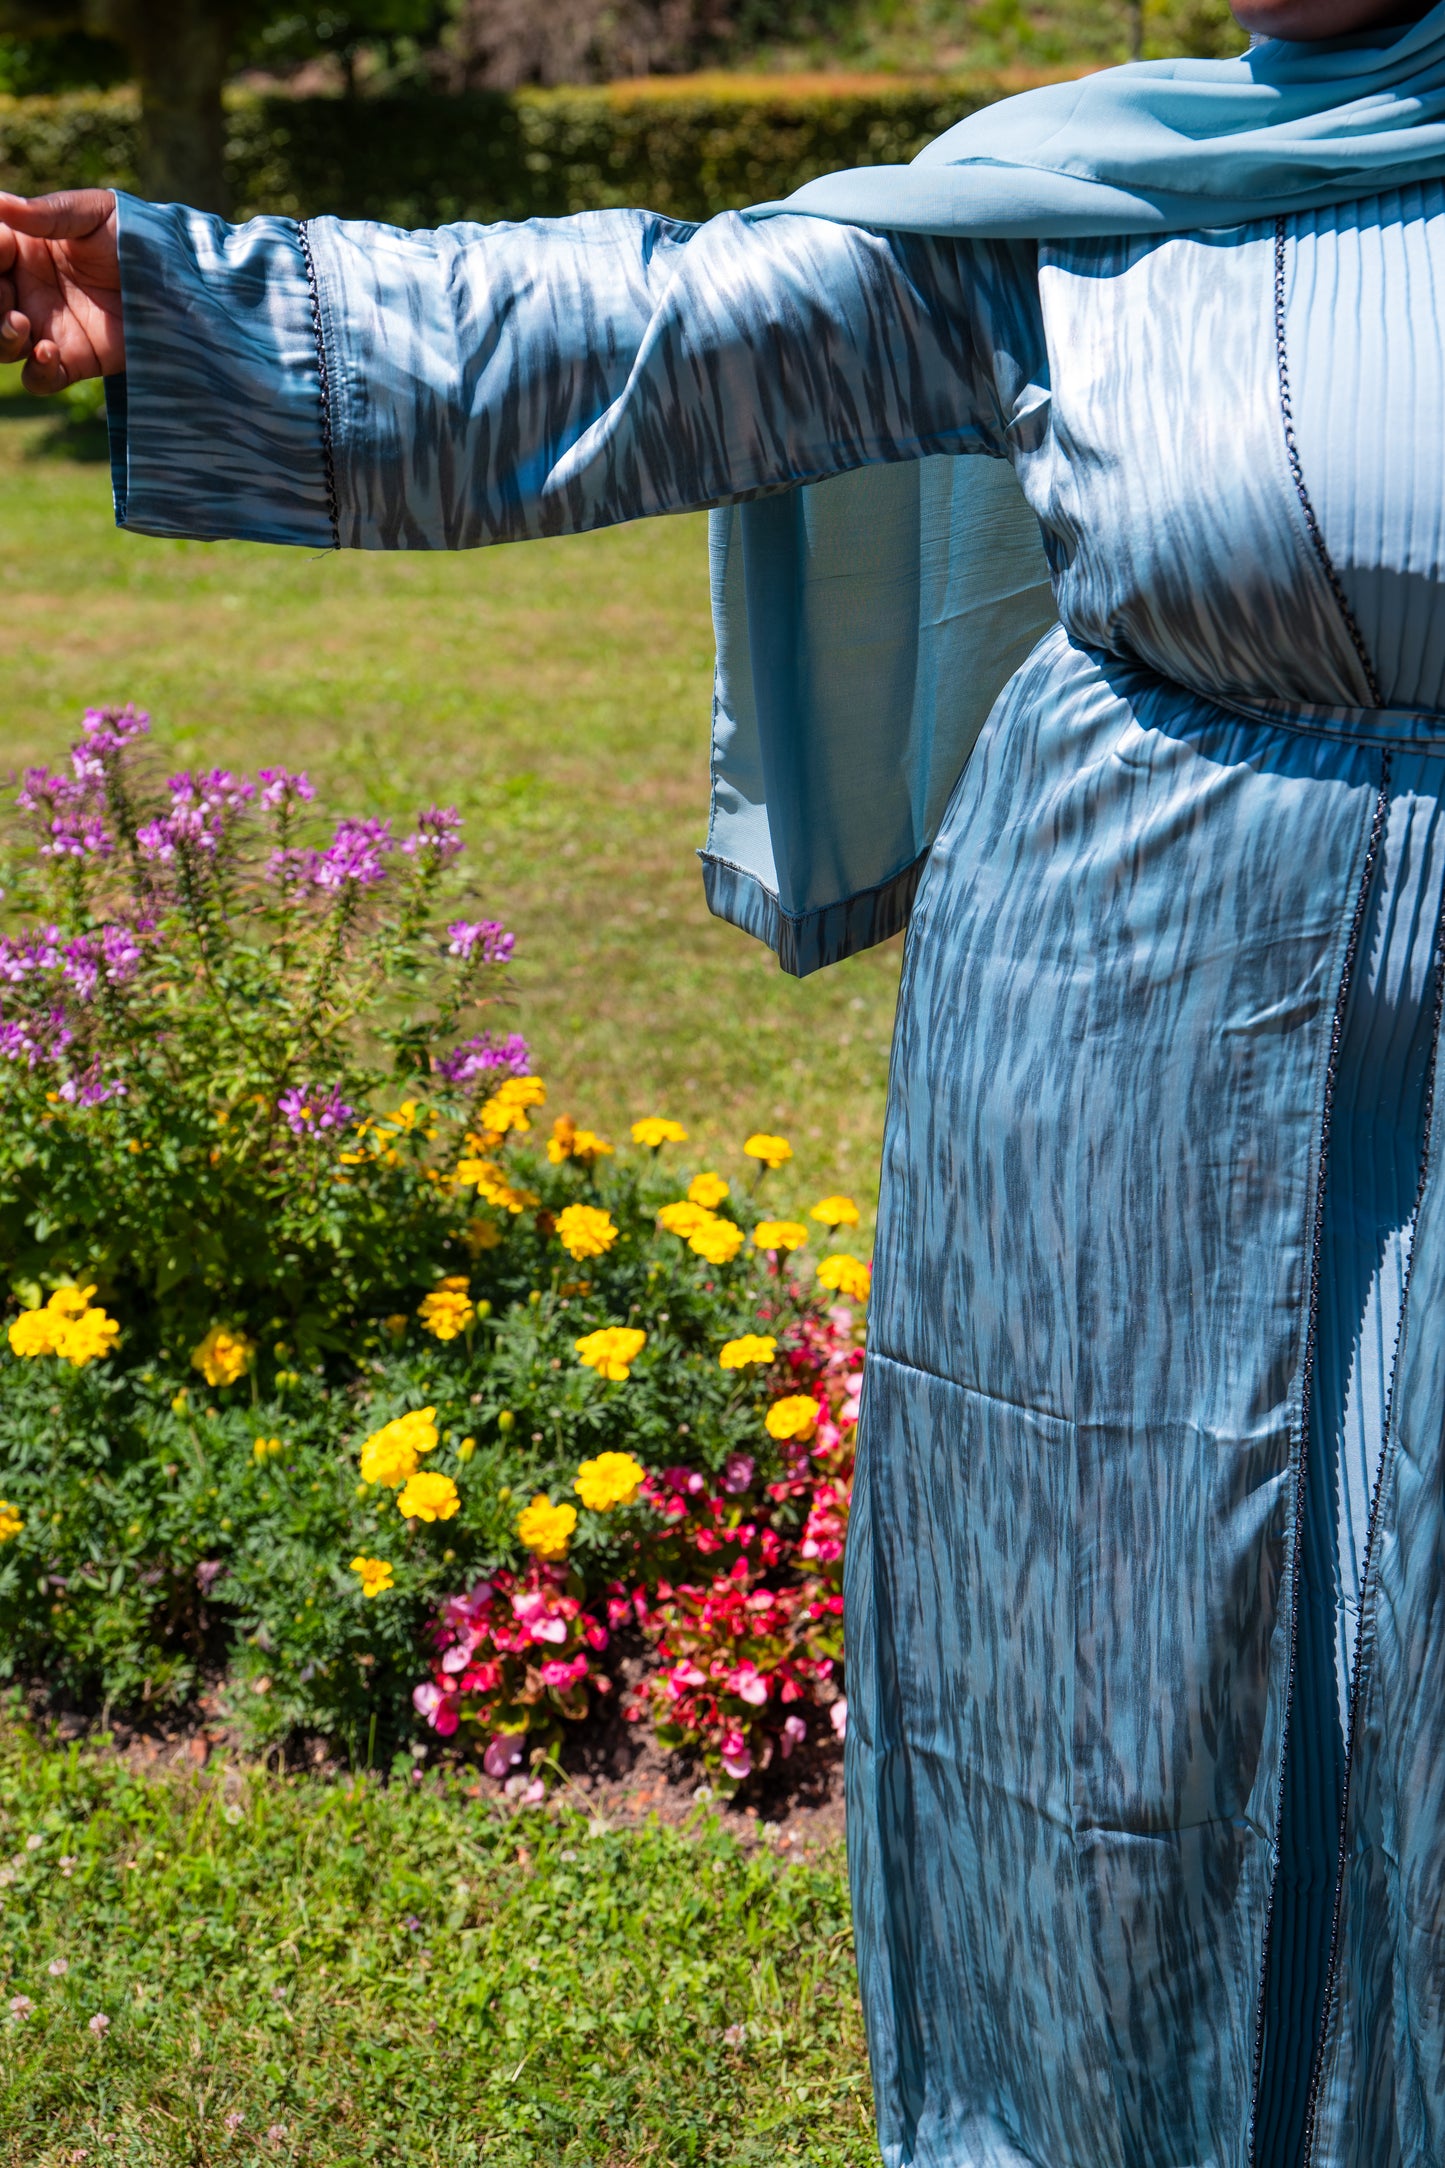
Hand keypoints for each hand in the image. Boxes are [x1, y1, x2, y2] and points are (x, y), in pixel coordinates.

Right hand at [0, 189, 121, 394]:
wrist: (178, 277)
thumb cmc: (133, 233)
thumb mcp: (91, 214)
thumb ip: (44, 214)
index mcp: (21, 250)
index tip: (1, 250)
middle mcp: (27, 291)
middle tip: (4, 294)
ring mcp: (47, 328)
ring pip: (2, 344)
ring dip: (1, 336)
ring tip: (19, 323)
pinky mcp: (74, 361)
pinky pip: (39, 378)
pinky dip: (36, 371)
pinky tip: (47, 352)